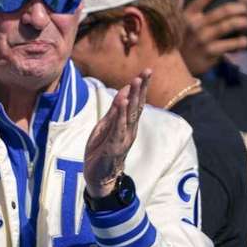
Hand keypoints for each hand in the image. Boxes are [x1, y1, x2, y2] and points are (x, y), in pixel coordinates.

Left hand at [84, 69, 151, 197]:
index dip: (142, 87)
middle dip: (141, 89)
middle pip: (137, 106)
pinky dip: (120, 117)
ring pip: (129, 115)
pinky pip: (118, 129)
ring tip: (135, 82)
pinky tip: (122, 104)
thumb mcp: (107, 125)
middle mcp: (129, 130)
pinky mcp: (114, 146)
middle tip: (146, 72)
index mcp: (128, 124)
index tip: (147, 70)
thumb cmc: (103, 149)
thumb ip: (115, 109)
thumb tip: (125, 90)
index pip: (137, 102)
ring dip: (132, 98)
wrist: (98, 175)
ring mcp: (123, 138)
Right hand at [180, 0, 246, 74]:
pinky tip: (242, 42)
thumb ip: (181, 6)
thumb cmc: (180, 41)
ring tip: (245, 23)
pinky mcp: (210, 52)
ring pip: (230, 25)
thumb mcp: (177, 23)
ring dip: (242, 23)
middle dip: (239, 8)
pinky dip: (241, 42)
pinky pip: (232, 44)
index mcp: (187, 14)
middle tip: (244, 10)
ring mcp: (202, 39)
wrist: (174, 67)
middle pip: (223, 11)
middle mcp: (194, 25)